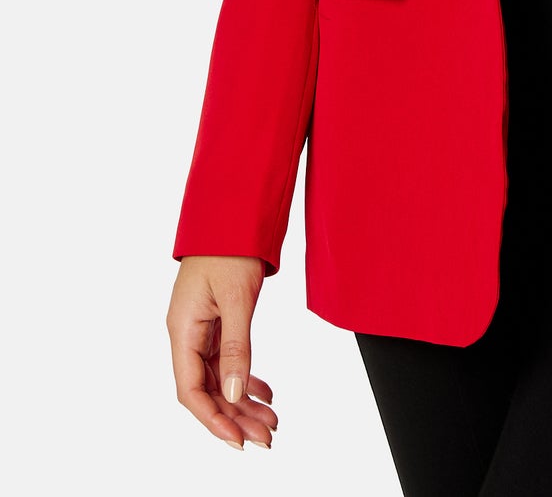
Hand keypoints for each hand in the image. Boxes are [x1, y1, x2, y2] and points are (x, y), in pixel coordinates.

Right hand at [166, 255, 277, 448]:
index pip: (191, 389)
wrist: (233, 208)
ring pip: (219, 377)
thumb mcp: (237, 296)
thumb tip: (235, 394)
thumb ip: (236, 346)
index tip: (238, 440)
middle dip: (235, 416)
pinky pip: (226, 360)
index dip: (213, 419)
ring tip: (271, 421)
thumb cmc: (230, 244)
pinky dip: (246, 377)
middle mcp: (187, 333)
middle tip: (267, 437)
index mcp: (183, 329)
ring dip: (243, 401)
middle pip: (207, 389)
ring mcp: (200, 328)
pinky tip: (265, 392)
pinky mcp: (215, 321)